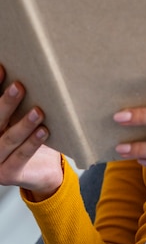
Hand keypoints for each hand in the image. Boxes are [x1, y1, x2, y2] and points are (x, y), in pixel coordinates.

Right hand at [0, 66, 62, 199]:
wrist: (43, 171)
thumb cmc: (30, 138)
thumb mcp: (21, 118)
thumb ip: (17, 103)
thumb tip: (26, 71)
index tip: (3, 69)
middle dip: (6, 104)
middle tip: (19, 87)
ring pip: (9, 139)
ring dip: (24, 124)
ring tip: (38, 111)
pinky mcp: (8, 174)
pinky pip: (21, 156)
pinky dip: (32, 143)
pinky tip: (43, 131)